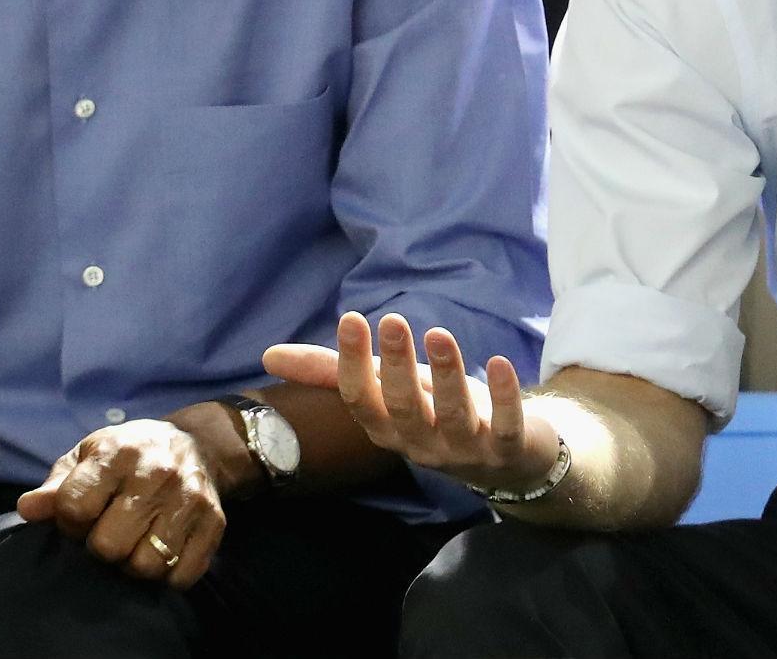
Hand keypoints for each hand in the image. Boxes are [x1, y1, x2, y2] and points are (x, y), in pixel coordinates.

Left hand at [17, 419, 223, 589]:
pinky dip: (167, 575)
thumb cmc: (130, 454)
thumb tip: (27, 509)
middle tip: (108, 533)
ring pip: (145, 565)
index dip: (69, 523)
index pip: (75, 508)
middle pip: (108, 545)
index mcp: (118, 454)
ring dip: (133, 564)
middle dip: (100, 547)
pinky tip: (161, 552)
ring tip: (134, 544)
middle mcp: (157, 474)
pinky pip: (182, 575)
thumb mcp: (89, 455)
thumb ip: (57, 485)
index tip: (79, 517)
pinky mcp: (214, 522)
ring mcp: (189, 500)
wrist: (198, 442)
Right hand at [264, 311, 560, 497]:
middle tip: (394, 321)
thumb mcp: (388, 387)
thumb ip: (334, 372)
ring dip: (447, 375)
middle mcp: (420, 444)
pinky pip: (505, 427)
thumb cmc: (436, 412)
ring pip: (452, 418)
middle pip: (403, 409)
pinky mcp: (507, 449)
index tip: (351, 318)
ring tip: (440, 334)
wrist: (506, 458)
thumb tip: (269, 355)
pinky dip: (504, 397)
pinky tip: (499, 363)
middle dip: (397, 367)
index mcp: (386, 428)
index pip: (361, 401)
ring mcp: (465, 450)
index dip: (353, 364)